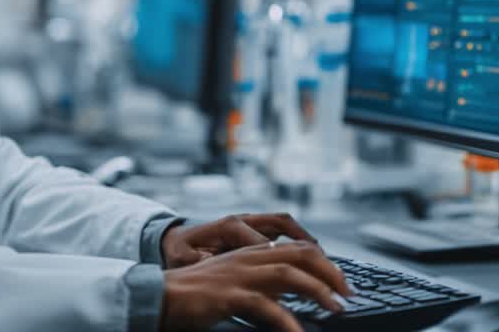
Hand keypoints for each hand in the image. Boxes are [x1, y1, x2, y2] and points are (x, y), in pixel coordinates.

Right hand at [160, 240, 350, 331]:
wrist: (158, 296)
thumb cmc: (194, 295)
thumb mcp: (232, 282)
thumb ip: (260, 285)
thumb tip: (289, 298)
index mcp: (250, 252)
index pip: (297, 248)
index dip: (324, 261)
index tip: (341, 281)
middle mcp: (248, 257)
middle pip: (300, 255)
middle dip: (330, 272)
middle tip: (348, 293)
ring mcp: (239, 274)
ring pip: (289, 274)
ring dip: (318, 290)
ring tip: (336, 308)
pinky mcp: (229, 295)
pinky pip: (266, 307)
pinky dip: (288, 322)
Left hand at [161, 213, 319, 268]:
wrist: (175, 239)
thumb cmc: (180, 253)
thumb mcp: (184, 259)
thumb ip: (201, 261)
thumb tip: (211, 263)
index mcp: (228, 226)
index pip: (260, 242)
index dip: (276, 260)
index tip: (290, 279)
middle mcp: (243, 219)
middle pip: (281, 224)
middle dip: (304, 243)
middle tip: (322, 263)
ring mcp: (250, 220)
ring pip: (285, 223)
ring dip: (305, 238)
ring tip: (323, 259)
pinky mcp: (254, 226)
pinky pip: (281, 227)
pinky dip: (298, 238)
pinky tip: (310, 255)